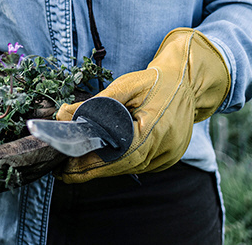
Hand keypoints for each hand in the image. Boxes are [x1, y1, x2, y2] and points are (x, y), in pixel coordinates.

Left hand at [56, 28, 229, 181]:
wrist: (186, 82)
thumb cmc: (155, 81)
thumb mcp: (125, 85)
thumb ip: (95, 102)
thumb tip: (64, 114)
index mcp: (155, 131)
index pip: (117, 157)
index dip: (91, 165)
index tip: (67, 168)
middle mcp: (163, 150)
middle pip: (121, 167)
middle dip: (91, 170)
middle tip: (64, 170)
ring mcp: (167, 157)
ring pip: (129, 168)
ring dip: (104, 168)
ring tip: (77, 165)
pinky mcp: (167, 159)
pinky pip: (139, 165)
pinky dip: (120, 163)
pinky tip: (102, 159)